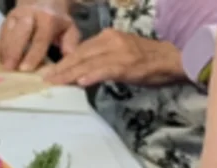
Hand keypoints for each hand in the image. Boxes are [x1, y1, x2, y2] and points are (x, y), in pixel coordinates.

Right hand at [0, 1, 79, 71]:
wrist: (43, 1)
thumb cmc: (56, 21)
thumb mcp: (68, 28)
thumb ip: (70, 42)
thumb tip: (69, 56)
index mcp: (48, 18)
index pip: (40, 38)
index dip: (32, 54)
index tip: (25, 69)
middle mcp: (30, 15)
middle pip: (20, 32)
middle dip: (14, 51)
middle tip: (10, 68)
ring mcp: (17, 16)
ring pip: (8, 32)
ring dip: (5, 50)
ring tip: (4, 66)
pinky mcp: (7, 19)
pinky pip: (2, 33)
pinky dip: (1, 47)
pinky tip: (2, 60)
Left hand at [41, 28, 184, 86]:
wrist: (170, 60)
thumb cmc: (144, 61)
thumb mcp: (117, 54)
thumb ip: (99, 60)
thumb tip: (78, 73)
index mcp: (107, 36)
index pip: (80, 50)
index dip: (63, 62)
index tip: (49, 72)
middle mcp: (110, 40)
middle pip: (80, 55)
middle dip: (62, 68)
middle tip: (46, 79)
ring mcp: (118, 52)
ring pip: (88, 63)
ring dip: (70, 74)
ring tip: (56, 82)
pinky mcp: (126, 64)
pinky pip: (105, 70)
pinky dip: (92, 76)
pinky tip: (80, 82)